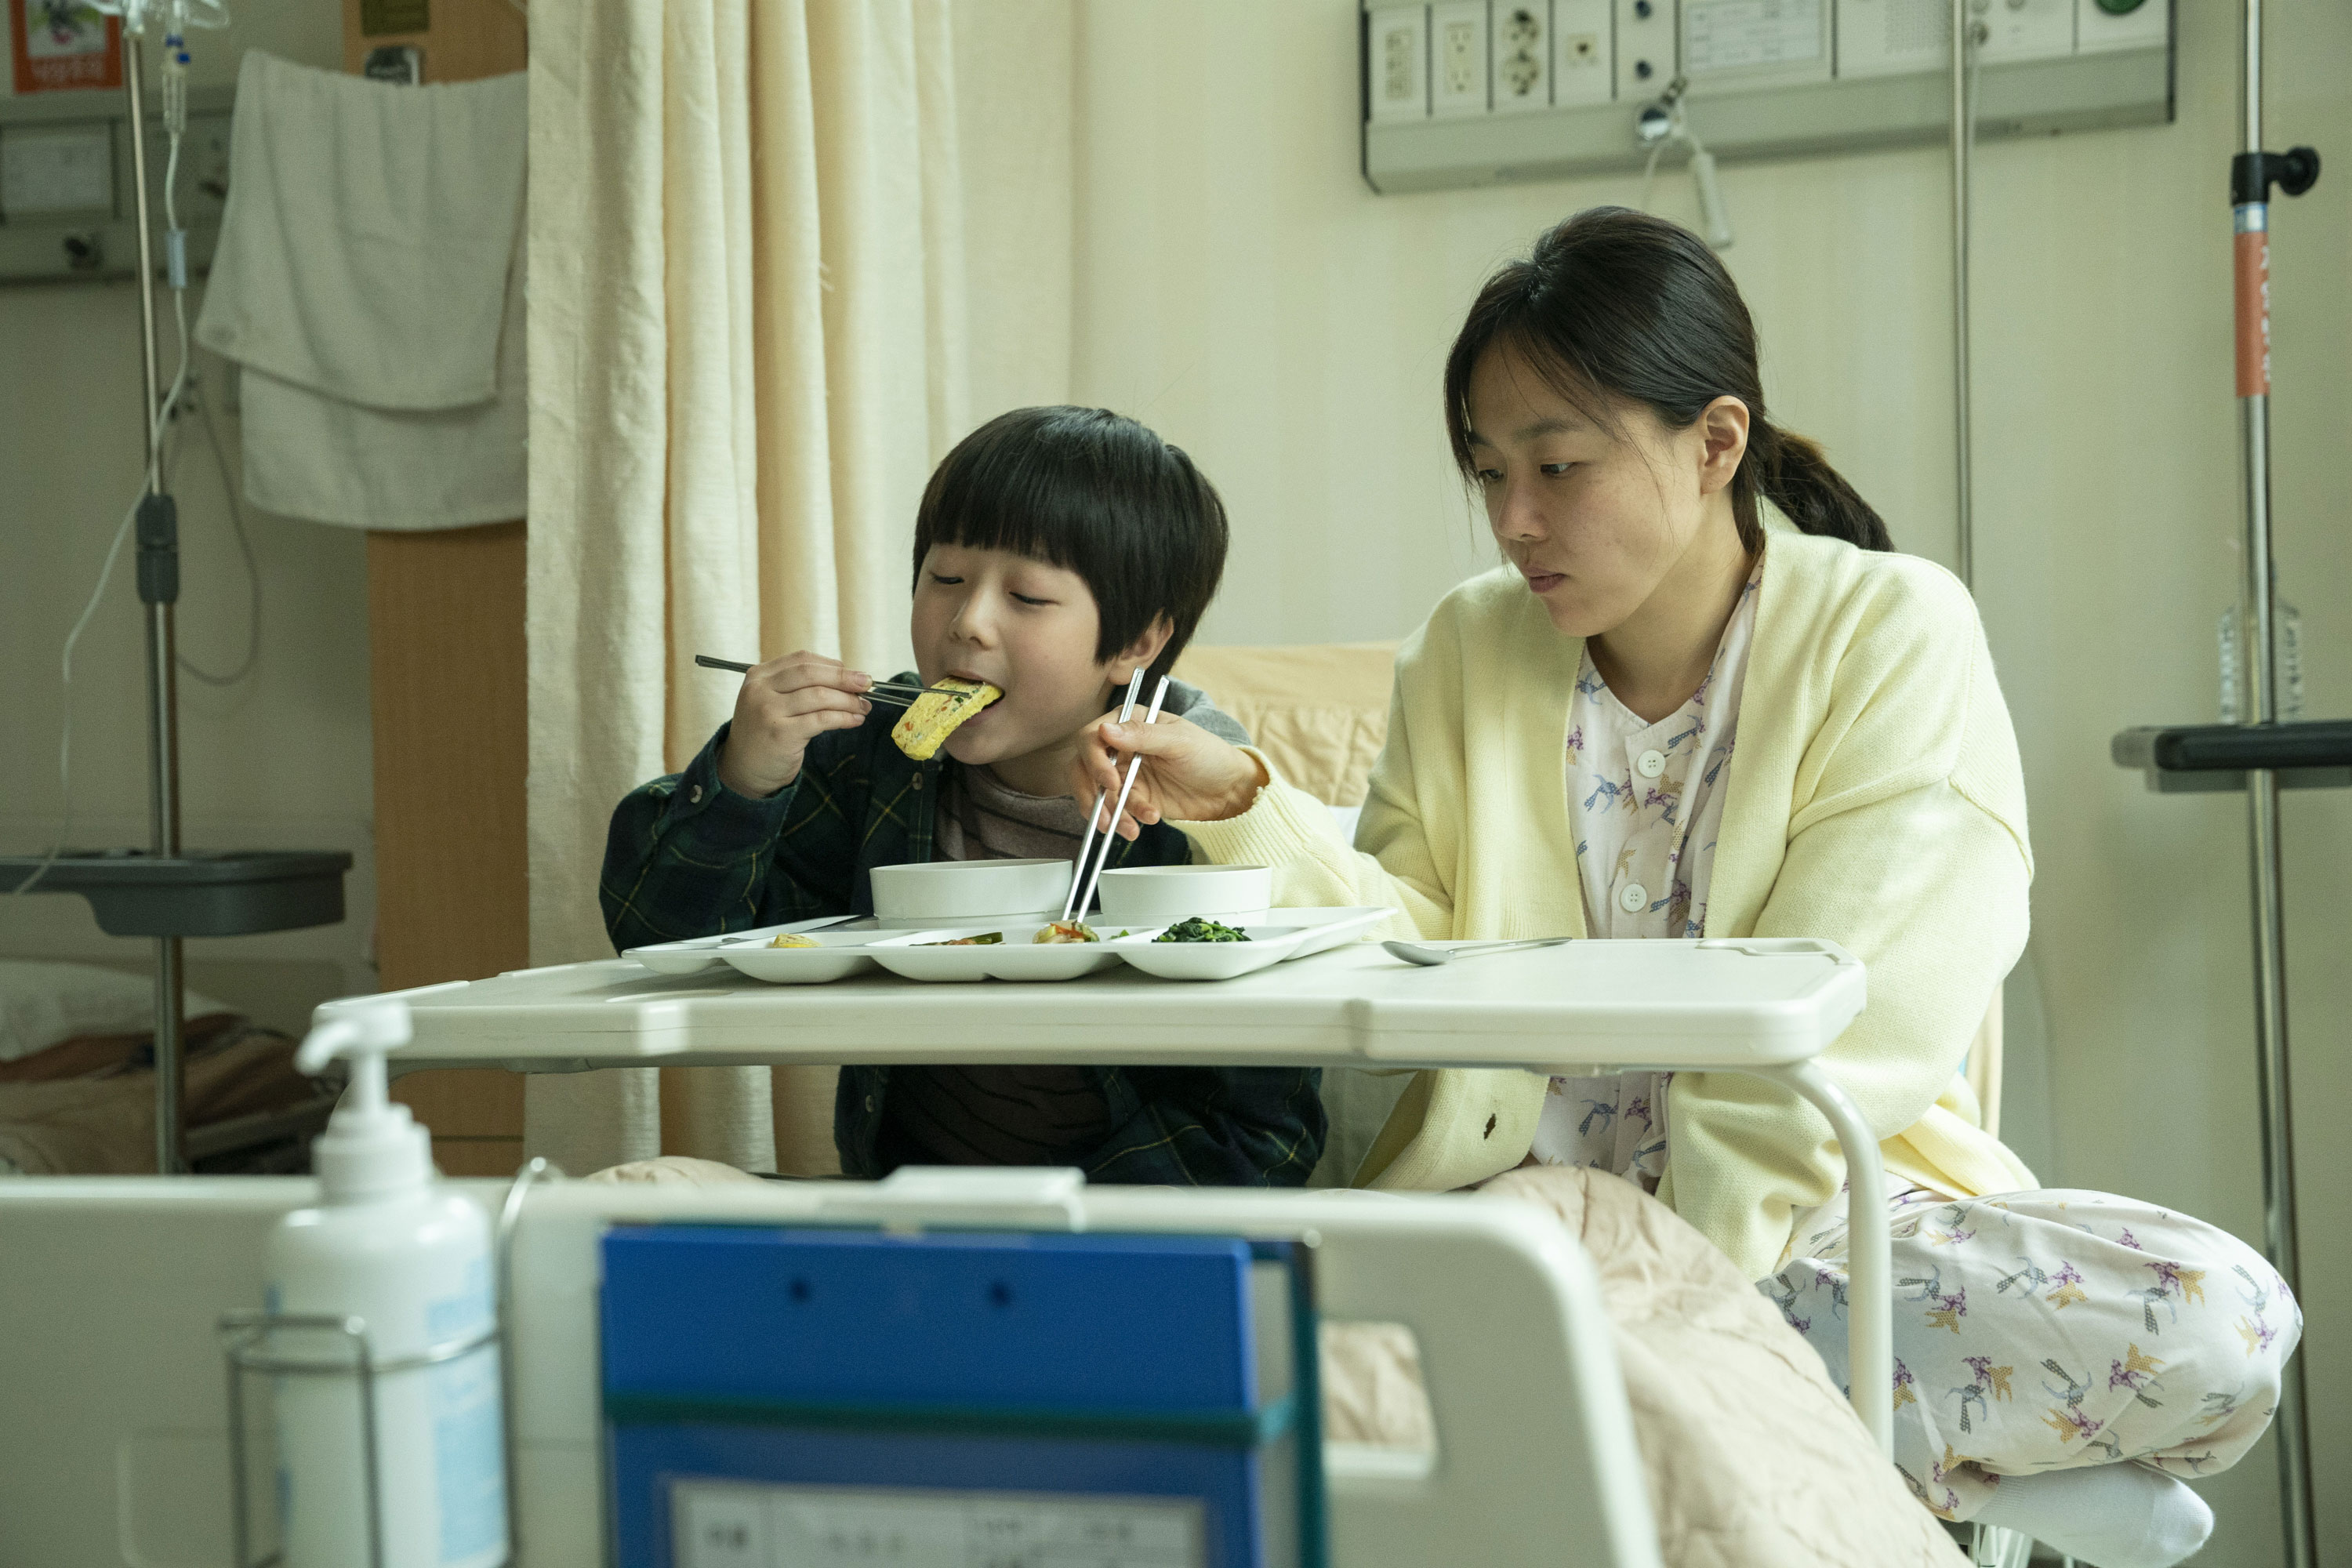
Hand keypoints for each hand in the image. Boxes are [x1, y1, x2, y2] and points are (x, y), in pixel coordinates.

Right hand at [715, 652, 872, 796]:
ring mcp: (768, 711)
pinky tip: (855, 720)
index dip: (833, 665)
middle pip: (811, 673)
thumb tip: (848, 676)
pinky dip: (844, 718)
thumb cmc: (767, 732)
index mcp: (758, 675)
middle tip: (867, 684)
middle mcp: (759, 690)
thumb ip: (800, 686)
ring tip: (864, 707)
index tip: (855, 674)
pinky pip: (822, 720)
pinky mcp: (780, 734)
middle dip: (844, 678)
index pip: (802, 660)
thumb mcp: (774, 701)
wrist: (743, 769)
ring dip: (848, 701)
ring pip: (819, 696)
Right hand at [1069, 712, 1268, 840]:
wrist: (1228, 790)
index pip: (1093, 737)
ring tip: (1128, 827)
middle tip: (1109, 812)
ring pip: (1096, 793)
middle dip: (1091, 792)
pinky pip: (1116, 810)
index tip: (1110, 781)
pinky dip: (1125, 820)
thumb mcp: (1180, 741)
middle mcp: (1121, 746)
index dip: (1095, 760)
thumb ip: (1143, 735)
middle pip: (1083, 767)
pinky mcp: (1132, 797)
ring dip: (1107, 812)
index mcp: (1130, 722)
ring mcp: (1124, 773)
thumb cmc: (1210, 755)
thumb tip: (1106, 730)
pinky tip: (1145, 822)